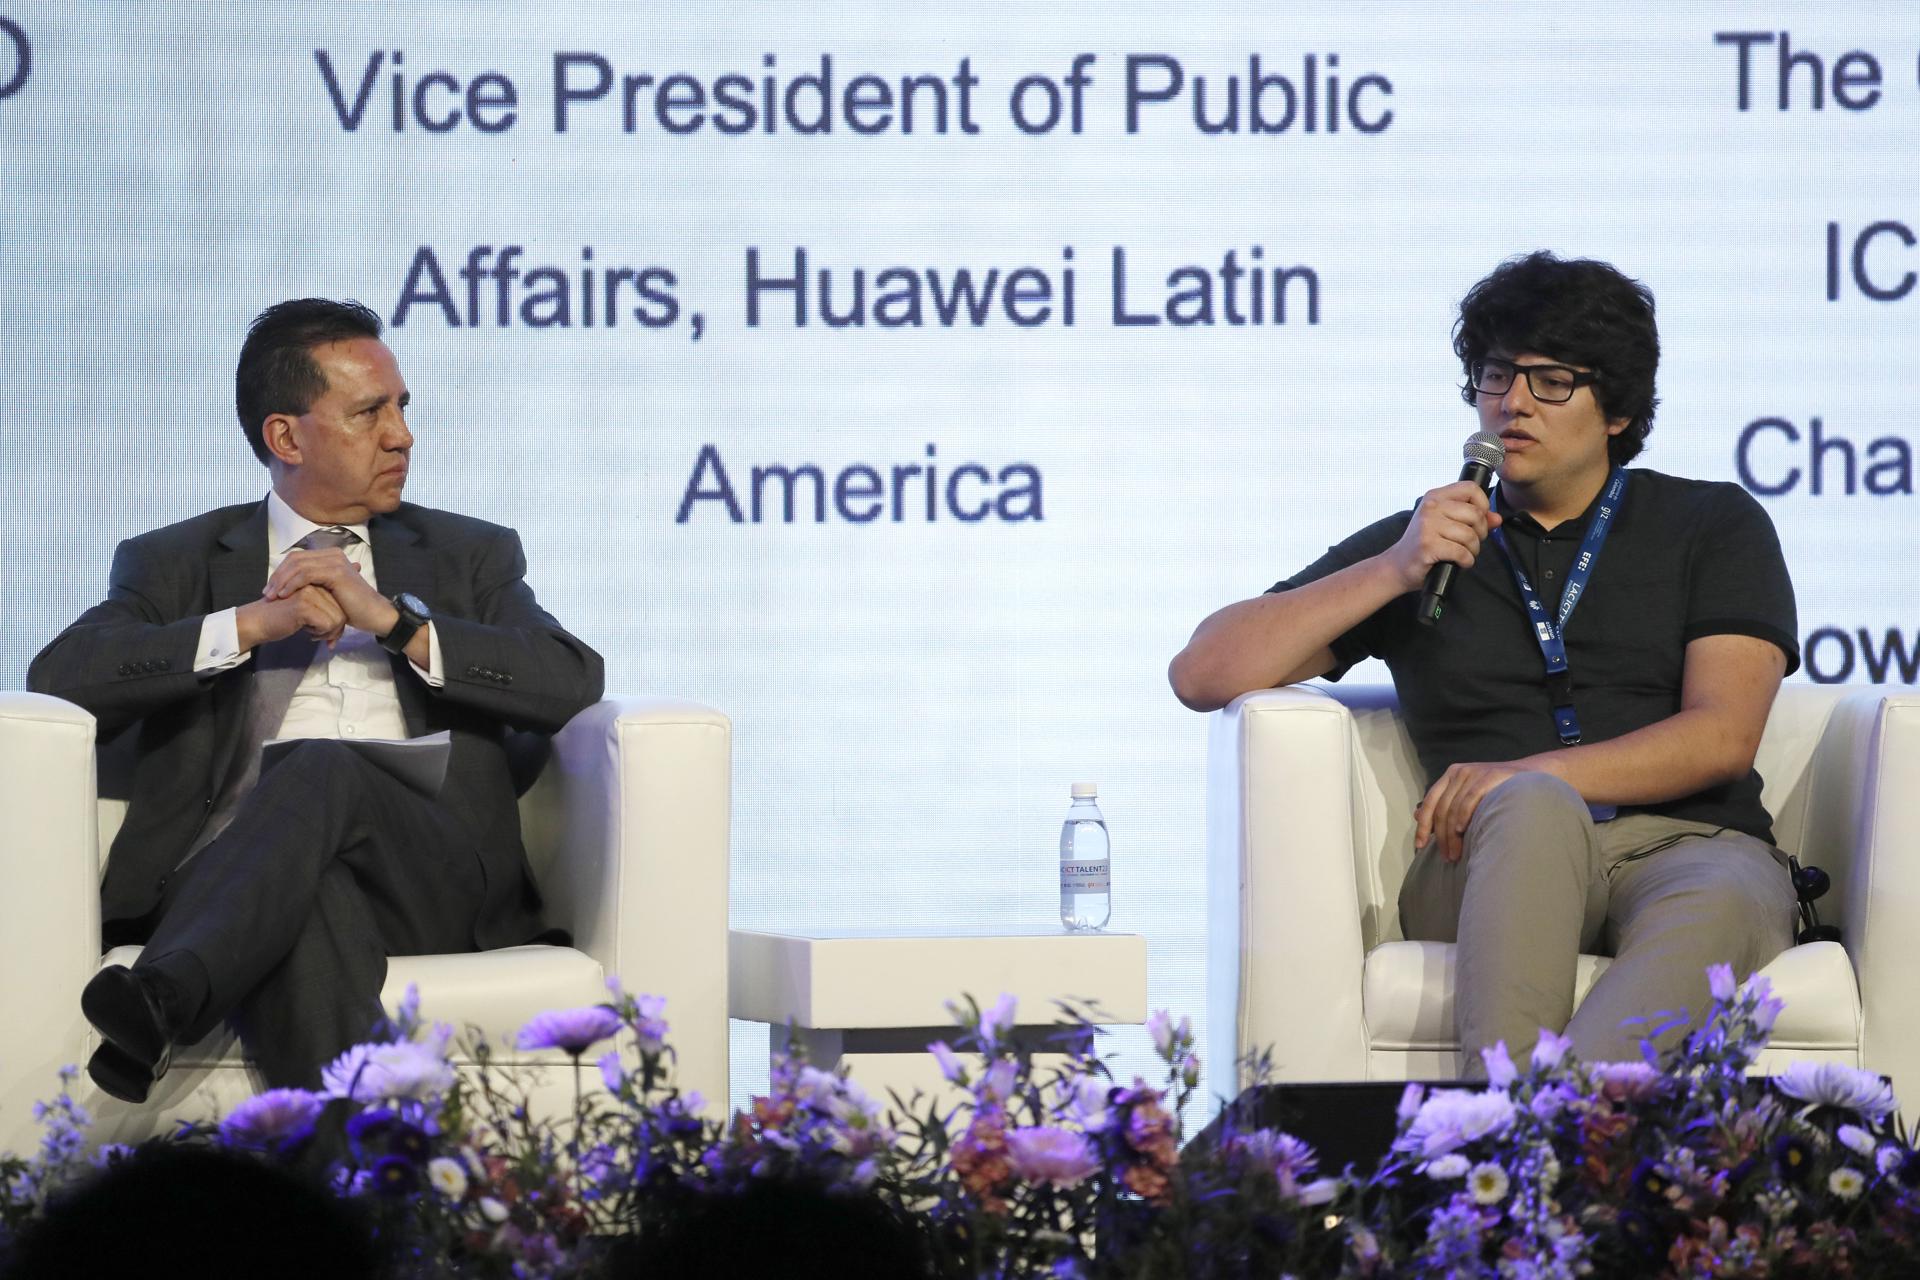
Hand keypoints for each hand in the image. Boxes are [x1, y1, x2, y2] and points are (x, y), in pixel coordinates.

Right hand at [235, 585, 347, 650]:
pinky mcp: (303, 605)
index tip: (326, 629)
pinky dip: (320, 633)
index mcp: (315, 580)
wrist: (257, 622)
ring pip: (338, 618)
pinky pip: (328, 624)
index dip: (337, 620)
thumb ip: (329, 599)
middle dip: (335, 628)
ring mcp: (309, 592)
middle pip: (342, 611)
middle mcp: (314, 582)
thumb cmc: (284, 615)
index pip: (341, 601)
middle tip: (318, 634)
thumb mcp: (310, 606)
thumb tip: (346, 592)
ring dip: (327, 632)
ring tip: (311, 632)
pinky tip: (305, 631)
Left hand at [261, 548, 397, 636]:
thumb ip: (312, 584)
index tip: (270, 589)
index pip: (297, 558)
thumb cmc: (351, 607)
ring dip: (281, 581)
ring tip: (272, 596)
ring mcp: (335, 562)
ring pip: (298, 565)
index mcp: (330, 556)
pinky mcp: (336, 572)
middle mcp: (333, 554)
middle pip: (295, 559)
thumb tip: (291, 584)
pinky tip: (284, 595)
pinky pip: (306, 574)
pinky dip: (292, 584)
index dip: (280, 572)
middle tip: (267, 593)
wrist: (372, 614)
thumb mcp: (327, 592)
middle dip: (277, 576)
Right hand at [1388, 481, 1501, 593]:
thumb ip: (1473, 519)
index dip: (1483, 504)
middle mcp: (1430, 508)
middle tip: (1472, 542)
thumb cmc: (1424, 544)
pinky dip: (1466, 561)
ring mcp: (1427, 526)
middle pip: (1475, 514)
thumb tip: (1497, 518)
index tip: (1479, 519)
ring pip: (1470, 535)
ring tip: (1464, 554)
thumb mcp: (1446, 525)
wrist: (1398, 566)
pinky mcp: (1428, 546)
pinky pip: (1461, 552)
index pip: (1470, 488)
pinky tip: (1459, 562)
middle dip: (1480, 532)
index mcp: (1435, 497)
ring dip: (1473, 550)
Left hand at [1414, 760, 1529, 862]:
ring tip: (1455, 854)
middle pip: (1441, 809)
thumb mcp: (1468, 794)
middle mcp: (1459, 772)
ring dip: (1451, 835)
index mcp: (1450, 776)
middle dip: (1441, 837)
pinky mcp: (1489, 776)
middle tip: (1447, 857)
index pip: (1430, 802)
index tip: (1420, 846)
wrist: (1530, 776)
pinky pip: (1470, 799)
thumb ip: (1446, 803)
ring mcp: (1474, 773)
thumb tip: (1416, 816)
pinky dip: (1463, 816)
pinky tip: (1461, 831)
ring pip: (1453, 808)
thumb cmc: (1497, 790)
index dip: (1423, 825)